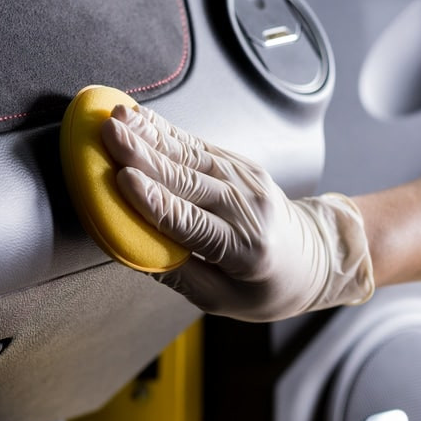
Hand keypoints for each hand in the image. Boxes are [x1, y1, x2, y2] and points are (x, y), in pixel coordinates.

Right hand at [100, 104, 372, 321]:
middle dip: (145, 156)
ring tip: (117, 121)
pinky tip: (139, 120)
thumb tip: (131, 247)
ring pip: (191, 154)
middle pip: (189, 178)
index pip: (193, 223)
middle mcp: (249, 207)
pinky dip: (165, 131)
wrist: (311, 259)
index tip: (124, 181)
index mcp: (246, 249)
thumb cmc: (264, 287)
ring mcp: (246, 179)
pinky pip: (197, 145)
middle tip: (109, 137)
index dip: (155, 201)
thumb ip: (177, 275)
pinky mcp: (239, 163)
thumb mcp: (221, 300)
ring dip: (151, 135)